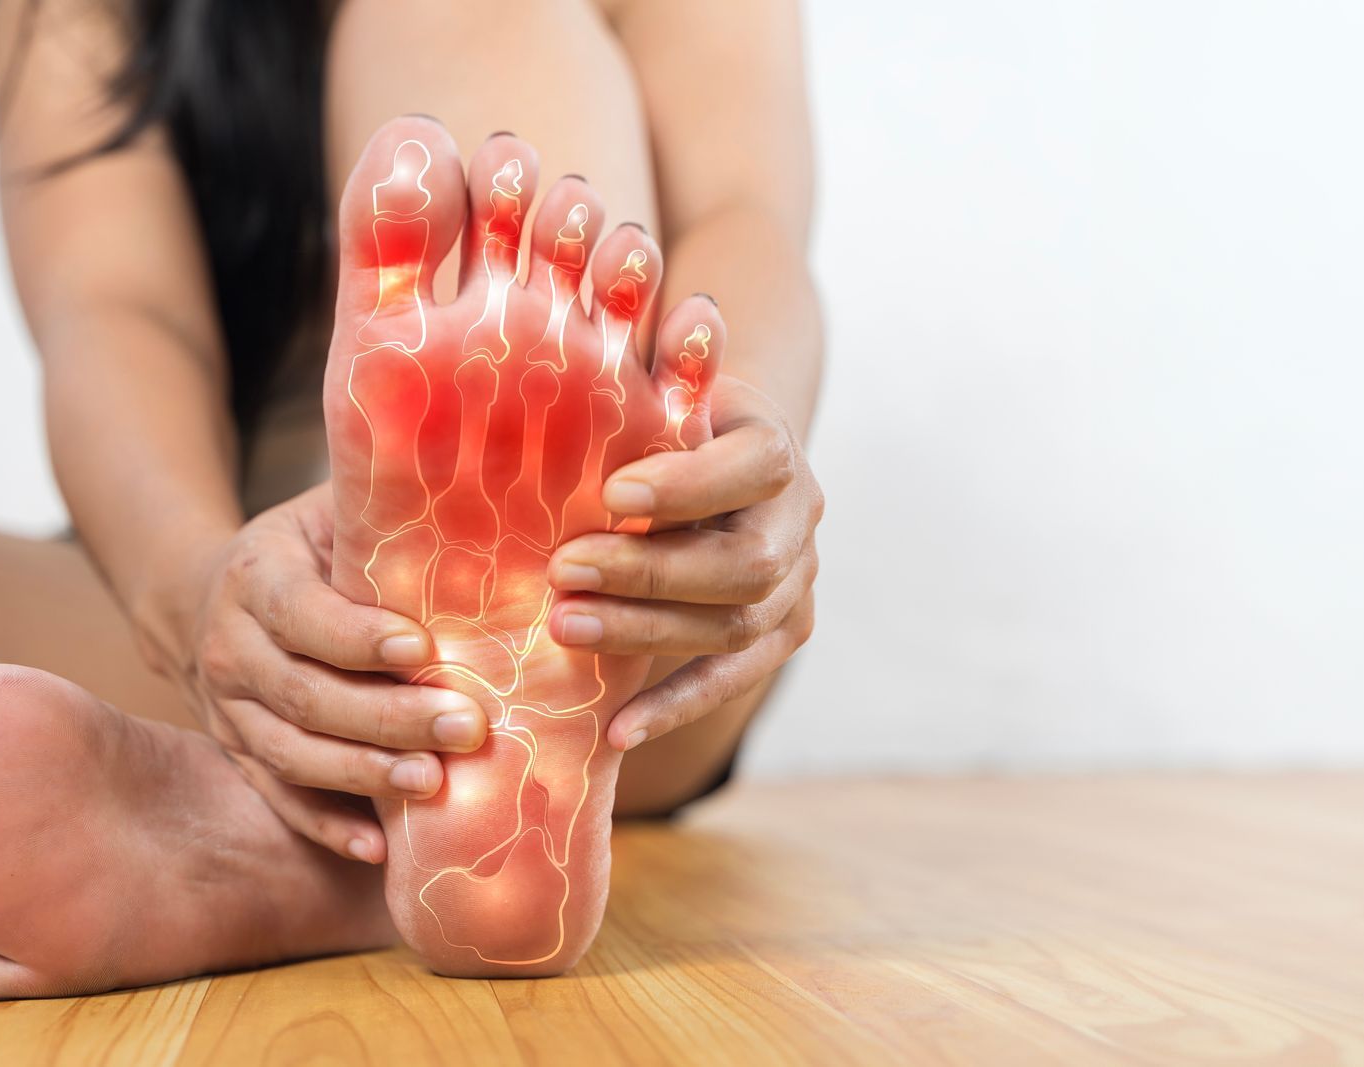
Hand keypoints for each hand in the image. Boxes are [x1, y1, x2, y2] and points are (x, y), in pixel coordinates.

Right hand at [179, 483, 487, 862]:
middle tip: (467, 727)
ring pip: (292, 754)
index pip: (303, 614)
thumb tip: (486, 488)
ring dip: (364, 774)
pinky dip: (327, 826)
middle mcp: (230, 649)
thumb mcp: (329, 511)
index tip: (423, 649)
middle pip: (306, 695)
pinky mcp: (238, 755)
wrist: (204, 594)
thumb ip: (385, 510)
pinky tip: (377, 848)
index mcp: (255, 579)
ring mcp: (227, 712)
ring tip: (432, 784)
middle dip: (388, 717)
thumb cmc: (305, 547)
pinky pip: (279, 798)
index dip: (360, 637)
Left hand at [544, 375, 821, 749]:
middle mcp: (800, 521)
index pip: (750, 467)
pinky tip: (615, 732)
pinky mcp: (778, 636)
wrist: (720, 454)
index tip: (613, 493)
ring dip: (647, 632)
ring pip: (735, 625)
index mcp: (775, 449)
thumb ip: (654, 364)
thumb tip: (663, 311)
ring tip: (563, 629)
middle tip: (563, 572)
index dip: (688, 484)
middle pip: (740, 563)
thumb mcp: (660, 381)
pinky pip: (730, 680)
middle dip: (650, 572)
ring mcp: (796, 586)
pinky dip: (674, 706)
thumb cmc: (664, 412)